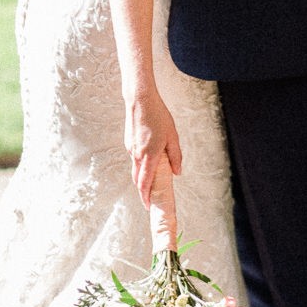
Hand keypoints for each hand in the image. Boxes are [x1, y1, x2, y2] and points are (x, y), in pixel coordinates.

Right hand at [124, 88, 182, 210]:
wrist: (140, 101)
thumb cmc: (158, 116)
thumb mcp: (173, 136)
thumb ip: (175, 156)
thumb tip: (177, 172)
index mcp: (149, 155)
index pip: (145, 183)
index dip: (145, 197)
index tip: (148, 206)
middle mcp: (137, 154)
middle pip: (137, 179)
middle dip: (143, 191)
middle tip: (151, 198)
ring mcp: (131, 148)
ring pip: (136, 168)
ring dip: (142, 176)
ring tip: (153, 178)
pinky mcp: (129, 142)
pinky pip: (135, 158)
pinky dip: (140, 163)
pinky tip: (150, 157)